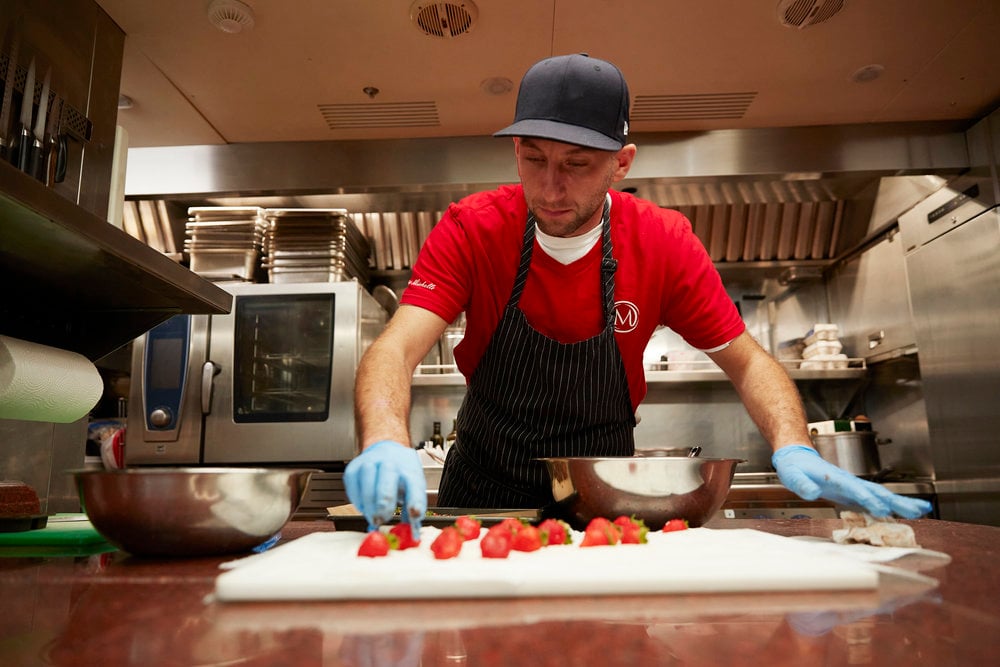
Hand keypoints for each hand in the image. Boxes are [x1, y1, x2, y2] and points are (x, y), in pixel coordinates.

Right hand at [344, 440, 426, 530]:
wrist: (386, 450)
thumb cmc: (401, 474)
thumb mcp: (413, 489)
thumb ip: (412, 512)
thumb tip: (412, 535)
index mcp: (410, 469)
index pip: (415, 485)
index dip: (415, 501)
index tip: (413, 515)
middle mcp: (391, 462)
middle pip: (388, 479)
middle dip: (384, 502)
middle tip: (381, 519)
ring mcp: (371, 462)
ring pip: (367, 481)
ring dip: (369, 503)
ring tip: (372, 515)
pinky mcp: (354, 467)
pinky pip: (352, 485)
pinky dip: (357, 500)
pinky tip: (364, 506)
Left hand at [772, 445, 931, 518]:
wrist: (798, 458)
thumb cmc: (795, 468)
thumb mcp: (792, 476)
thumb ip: (802, 485)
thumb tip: (813, 492)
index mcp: (834, 477)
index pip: (855, 489)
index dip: (868, 499)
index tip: (882, 509)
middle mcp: (848, 481)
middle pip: (877, 491)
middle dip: (897, 501)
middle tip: (918, 510)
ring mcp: (853, 486)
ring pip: (881, 494)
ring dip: (901, 502)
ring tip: (922, 510)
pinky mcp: (853, 492)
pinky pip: (875, 499)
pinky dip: (891, 506)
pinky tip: (904, 513)